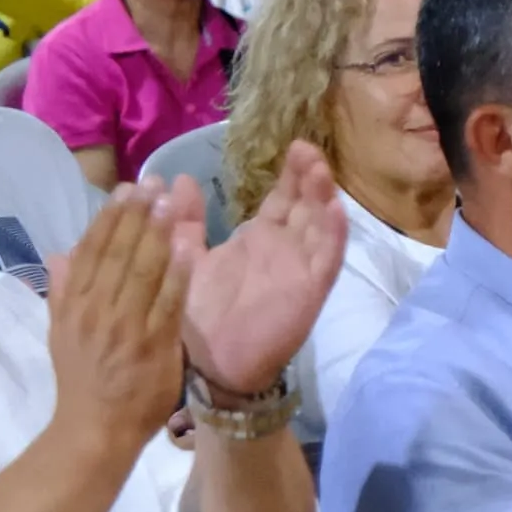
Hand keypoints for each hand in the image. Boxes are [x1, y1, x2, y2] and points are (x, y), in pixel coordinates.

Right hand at [41, 185, 193, 444]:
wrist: (92, 431)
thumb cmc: (81, 383)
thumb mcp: (60, 334)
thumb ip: (63, 292)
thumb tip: (57, 254)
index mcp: (73, 305)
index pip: (91, 251)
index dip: (109, 218)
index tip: (124, 190)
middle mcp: (95, 311)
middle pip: (117, 253)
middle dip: (135, 215)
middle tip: (151, 183)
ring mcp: (124, 328)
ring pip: (141, 271)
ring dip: (156, 234)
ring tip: (169, 201)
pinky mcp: (152, 346)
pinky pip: (167, 303)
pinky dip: (176, 274)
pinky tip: (186, 247)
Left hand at [184, 143, 347, 396]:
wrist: (204, 366)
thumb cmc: (197, 315)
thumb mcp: (187, 257)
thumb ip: (186, 222)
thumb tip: (176, 179)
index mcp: (258, 240)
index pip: (283, 199)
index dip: (290, 174)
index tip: (294, 144)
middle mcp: (284, 251)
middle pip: (306, 205)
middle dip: (310, 177)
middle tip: (307, 148)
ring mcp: (299, 270)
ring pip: (320, 226)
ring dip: (324, 197)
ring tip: (320, 169)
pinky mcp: (309, 292)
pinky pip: (327, 260)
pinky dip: (333, 235)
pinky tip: (334, 210)